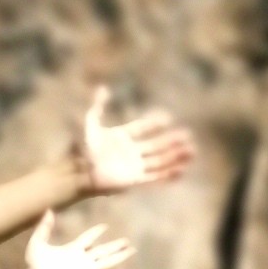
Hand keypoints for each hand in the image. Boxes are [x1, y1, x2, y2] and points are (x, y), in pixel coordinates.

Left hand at [22, 210, 132, 268]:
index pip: (88, 238)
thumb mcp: (38, 241)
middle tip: (127, 240)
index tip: (105, 226)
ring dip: (120, 256)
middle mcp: (83, 259)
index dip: (96, 232)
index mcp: (73, 248)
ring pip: (108, 261)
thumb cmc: (35, 263)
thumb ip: (44, 227)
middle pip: (103, 250)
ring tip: (132, 250)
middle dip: (115, 245)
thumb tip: (48, 210)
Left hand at [70, 90, 194, 199]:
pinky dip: (168, 174)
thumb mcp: (88, 123)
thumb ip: (97, 106)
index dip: (154, 124)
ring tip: (191, 151)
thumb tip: (103, 87)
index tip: (168, 118)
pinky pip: (154, 177)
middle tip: (188, 135)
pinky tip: (181, 169)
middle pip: (155, 146)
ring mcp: (132, 167)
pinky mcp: (133, 180)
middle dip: (172, 141)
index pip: (142, 129)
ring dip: (175, 156)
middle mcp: (129, 152)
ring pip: (159, 161)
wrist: (76, 171)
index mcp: (121, 138)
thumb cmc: (80, 148)